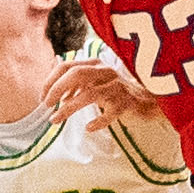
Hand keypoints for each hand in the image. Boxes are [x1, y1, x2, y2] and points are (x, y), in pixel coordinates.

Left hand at [32, 56, 158, 133]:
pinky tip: (89, 128)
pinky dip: (99, 121)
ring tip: (56, 120)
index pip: (67, 66)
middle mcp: (106, 71)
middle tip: (46, 106)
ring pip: (90, 93)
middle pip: (76, 74)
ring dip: (69, 107)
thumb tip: (56, 90)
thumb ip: (78, 82)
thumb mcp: (97, 82)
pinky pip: (111, 112)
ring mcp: (118, 86)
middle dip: (56, 89)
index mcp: (96, 64)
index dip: (51, 81)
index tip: (43, 98)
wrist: (151, 99)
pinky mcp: (128, 103)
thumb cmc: (118, 92)